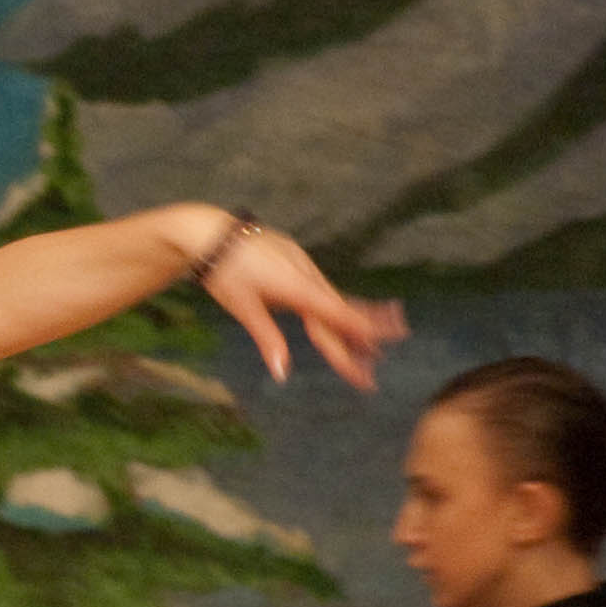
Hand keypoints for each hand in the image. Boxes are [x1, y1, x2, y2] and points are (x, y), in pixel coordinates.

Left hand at [200, 222, 403, 390]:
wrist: (210, 233)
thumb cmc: (224, 272)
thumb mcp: (244, 308)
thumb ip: (268, 338)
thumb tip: (282, 373)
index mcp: (298, 288)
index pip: (339, 315)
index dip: (365, 331)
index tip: (388, 341)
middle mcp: (307, 275)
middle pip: (342, 308)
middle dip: (367, 328)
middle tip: (396, 341)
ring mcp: (303, 266)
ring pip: (334, 296)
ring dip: (357, 314)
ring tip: (387, 322)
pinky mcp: (295, 260)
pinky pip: (323, 287)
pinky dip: (337, 301)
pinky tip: (345, 308)